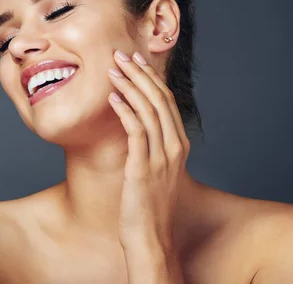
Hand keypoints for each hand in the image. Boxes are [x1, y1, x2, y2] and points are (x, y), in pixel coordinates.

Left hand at [107, 50, 189, 280]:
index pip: (166, 102)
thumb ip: (151, 146)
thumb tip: (135, 125)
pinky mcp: (143, 168)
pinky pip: (136, 132)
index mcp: (179, 145)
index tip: (136, 62)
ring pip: (148, 111)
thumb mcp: (156, 170)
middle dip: (140, 74)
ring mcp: (161, 158)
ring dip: (130, 86)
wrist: (150, 236)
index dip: (151, 79)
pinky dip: (125, 111)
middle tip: (121, 55)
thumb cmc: (149, 204)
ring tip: (113, 69)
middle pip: (159, 100)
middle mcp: (174, 148)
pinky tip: (113, 98)